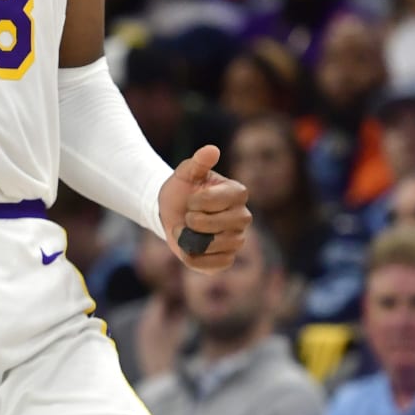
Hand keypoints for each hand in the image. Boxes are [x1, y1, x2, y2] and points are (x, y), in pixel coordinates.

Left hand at [158, 144, 251, 271]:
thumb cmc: (181, 190)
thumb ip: (198, 162)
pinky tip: (190, 247)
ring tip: (187, 230)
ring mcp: (237, 240)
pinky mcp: (227, 259)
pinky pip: (214, 265)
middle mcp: (243, 217)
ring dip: (192, 239)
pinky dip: (196, 258)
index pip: (218, 200)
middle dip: (194, 220)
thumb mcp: (185, 173)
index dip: (198, 201)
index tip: (191, 199)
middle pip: (218, 225)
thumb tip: (212, 150)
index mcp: (238, 193)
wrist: (171, 212)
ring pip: (215, 245)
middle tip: (187, 216)